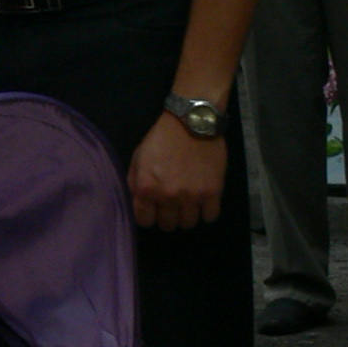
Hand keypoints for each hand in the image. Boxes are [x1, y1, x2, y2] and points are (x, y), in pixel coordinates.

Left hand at [127, 111, 227, 229]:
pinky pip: (210, 216)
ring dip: (186, 215)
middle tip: (171, 205)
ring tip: (187, 204)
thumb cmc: (161, 139)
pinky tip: (203, 203)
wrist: (191, 122)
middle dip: (167, 217)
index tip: (153, 210)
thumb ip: (134, 183)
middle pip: (167, 225)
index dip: (148, 216)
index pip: (144, 221)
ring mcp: (192, 196)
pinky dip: (206, 212)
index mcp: (147, 189)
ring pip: (188, 224)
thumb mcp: (138, 158)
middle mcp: (168, 197)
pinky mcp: (213, 192)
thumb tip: (137, 204)